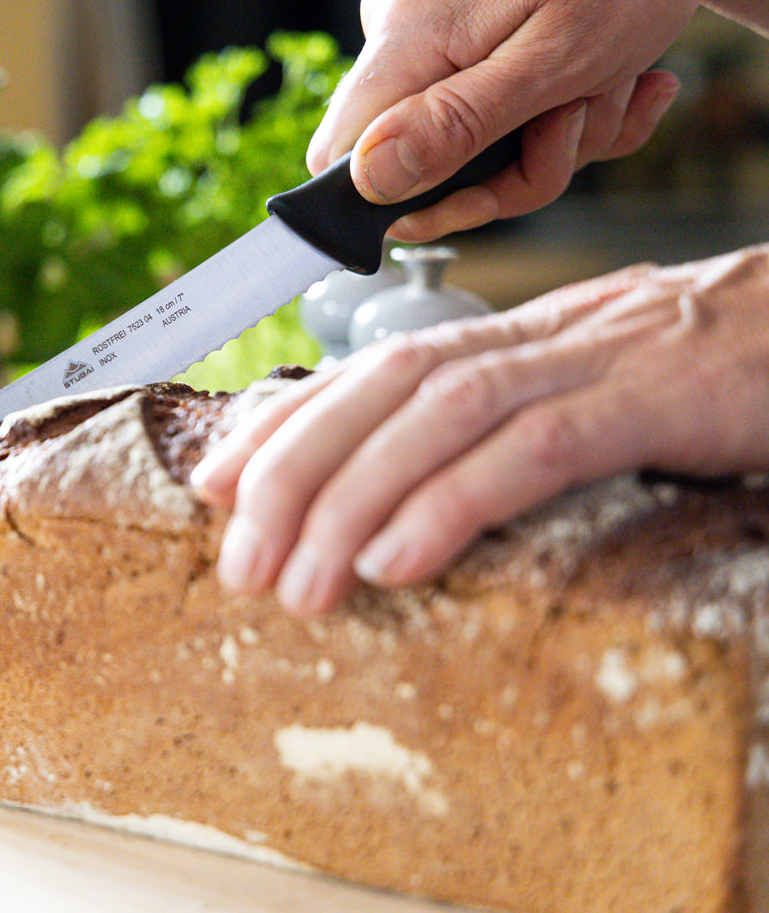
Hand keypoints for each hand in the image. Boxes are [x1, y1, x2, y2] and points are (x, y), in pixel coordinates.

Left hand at [192, 245, 768, 611]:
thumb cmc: (710, 377)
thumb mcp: (588, 395)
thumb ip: (497, 430)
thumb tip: (401, 496)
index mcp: (511, 339)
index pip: (366, 370)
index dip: (282, 421)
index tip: (213, 483)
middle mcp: (533, 338)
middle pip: (380, 389)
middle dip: (292, 473)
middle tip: (237, 561)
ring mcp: (594, 359)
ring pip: (438, 416)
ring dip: (352, 500)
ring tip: (298, 584)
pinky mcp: (658, 397)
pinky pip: (538, 448)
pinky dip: (455, 500)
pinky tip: (397, 561)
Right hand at [307, 0, 714, 239]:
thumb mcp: (553, 63)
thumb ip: (455, 125)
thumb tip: (370, 178)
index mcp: (407, 36)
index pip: (340, 156)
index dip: (403, 203)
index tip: (479, 199)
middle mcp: (400, 26)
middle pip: (414, 159)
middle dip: (510, 170)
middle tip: (578, 127)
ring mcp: (426, 26)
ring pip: (462, 142)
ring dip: (552, 141)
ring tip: (609, 89)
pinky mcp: (455, 28)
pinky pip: (485, 110)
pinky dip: (556, 115)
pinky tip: (609, 84)